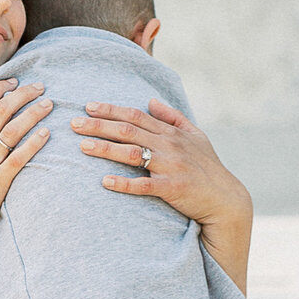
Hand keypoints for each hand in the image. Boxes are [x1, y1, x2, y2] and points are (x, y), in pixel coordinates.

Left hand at [73, 98, 250, 228]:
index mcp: (171, 133)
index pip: (136, 116)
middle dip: (99, 126)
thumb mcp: (195, 136)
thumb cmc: (206, 166)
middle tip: (73, 123)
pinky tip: (105, 181)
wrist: (225, 198)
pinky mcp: (172, 188)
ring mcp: (170, 167)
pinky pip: (144, 185)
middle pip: (129, 131)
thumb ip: (172, 117)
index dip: (111, 110)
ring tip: (82, 147)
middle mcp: (169, 146)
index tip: (88, 106)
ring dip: (106, 149)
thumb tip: (151, 100)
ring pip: (133, 154)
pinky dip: (124, 183)